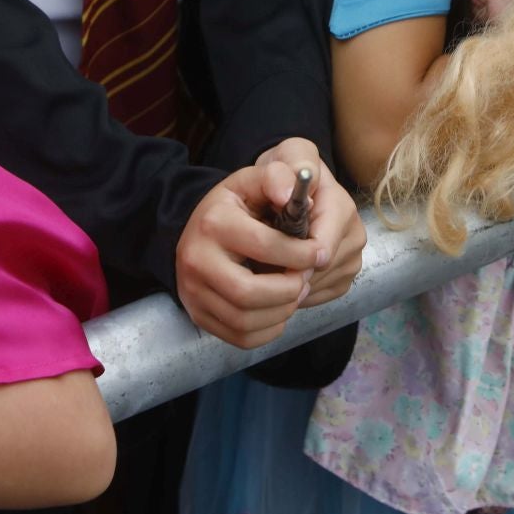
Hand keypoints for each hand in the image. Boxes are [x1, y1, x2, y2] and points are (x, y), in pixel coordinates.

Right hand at [175, 145, 365, 347]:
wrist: (200, 229)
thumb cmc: (236, 205)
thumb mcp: (253, 180)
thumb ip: (276, 176)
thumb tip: (291, 192)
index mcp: (213, 222)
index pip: (264, 246)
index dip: (301, 254)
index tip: (321, 254)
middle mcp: (195, 260)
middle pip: (247, 293)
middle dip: (288, 290)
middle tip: (306, 280)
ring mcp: (192, 292)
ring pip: (243, 321)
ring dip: (281, 312)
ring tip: (296, 294)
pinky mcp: (198, 315)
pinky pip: (238, 337)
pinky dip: (267, 331)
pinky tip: (279, 311)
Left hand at [257, 138, 365, 309]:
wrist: (296, 184)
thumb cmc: (290, 169)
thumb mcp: (289, 154)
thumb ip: (289, 165)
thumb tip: (286, 195)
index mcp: (343, 209)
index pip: (320, 250)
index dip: (290, 255)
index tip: (266, 248)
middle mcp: (354, 237)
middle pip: (317, 272)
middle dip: (288, 267)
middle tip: (262, 253)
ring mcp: (351, 261)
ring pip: (315, 286)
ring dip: (289, 279)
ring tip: (271, 259)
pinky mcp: (343, 280)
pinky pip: (316, 295)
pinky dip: (295, 289)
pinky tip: (283, 269)